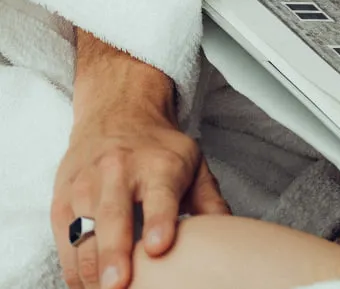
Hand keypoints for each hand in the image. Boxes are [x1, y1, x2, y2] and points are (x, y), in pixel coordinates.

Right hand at [52, 33, 229, 288]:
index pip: (160, 195)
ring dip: (90, 269)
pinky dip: (73, 269)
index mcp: (159, 166)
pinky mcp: (61, 203)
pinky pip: (64, 243)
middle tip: (118, 284)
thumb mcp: (193, 163)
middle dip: (114, 255)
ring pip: (82, 234)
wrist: (117, 113)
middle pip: (114, 218)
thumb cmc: (159, 149)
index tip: (160, 247)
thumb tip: (232, 232)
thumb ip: (210, 200)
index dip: (160, 221)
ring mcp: (85, 188)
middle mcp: (118, 173)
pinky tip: (87, 285)